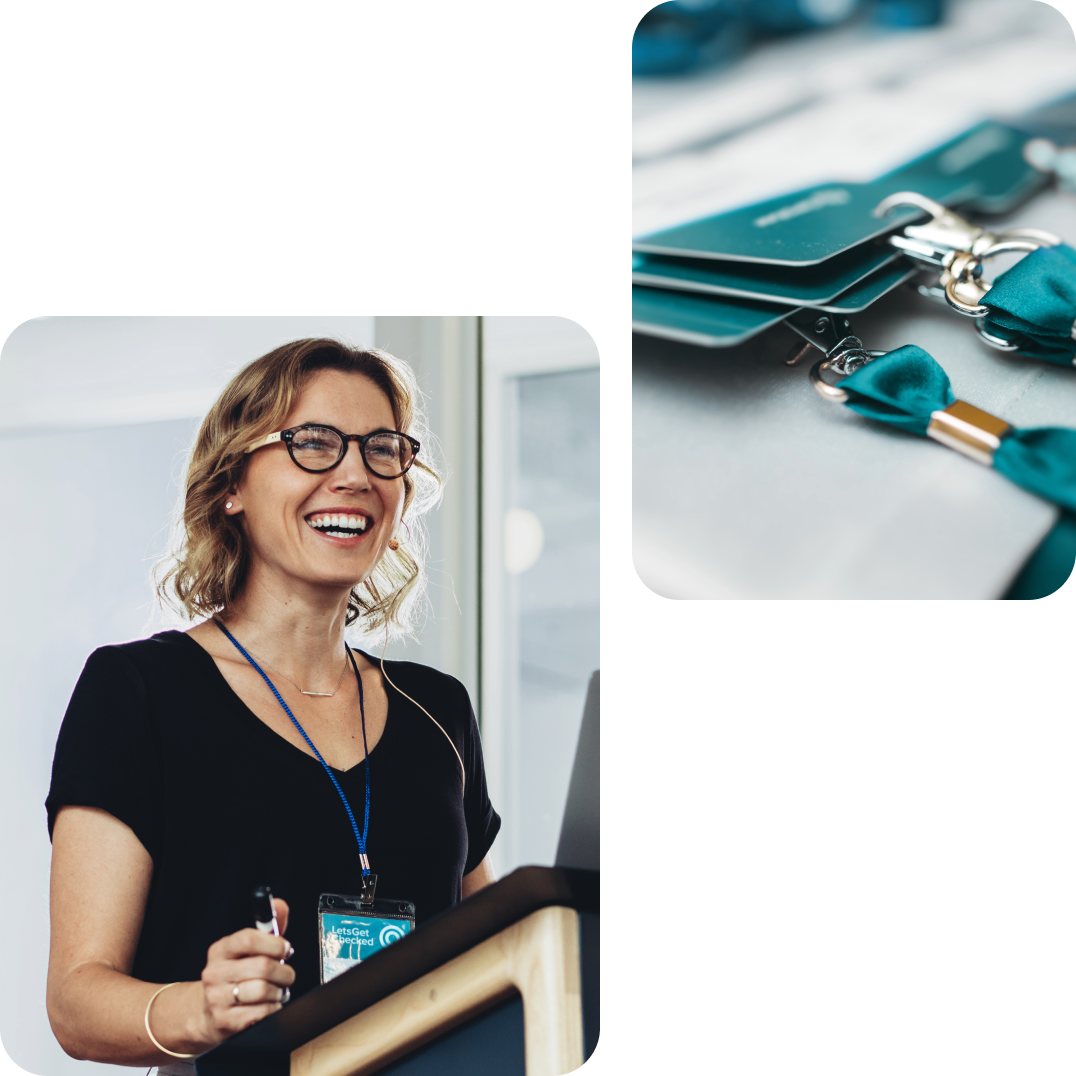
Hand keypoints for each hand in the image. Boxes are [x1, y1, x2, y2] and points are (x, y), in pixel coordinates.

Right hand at [198, 898, 295, 1040]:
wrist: (208, 1014)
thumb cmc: (236, 976)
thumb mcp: (248, 950)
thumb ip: (268, 927)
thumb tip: (281, 905)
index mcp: (220, 951)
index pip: (248, 939)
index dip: (274, 943)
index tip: (286, 949)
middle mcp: (215, 973)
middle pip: (261, 966)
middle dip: (284, 971)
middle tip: (286, 975)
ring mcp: (217, 999)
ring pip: (263, 990)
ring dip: (279, 991)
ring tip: (278, 990)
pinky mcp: (225, 1022)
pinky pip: (262, 1013)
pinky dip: (273, 1008)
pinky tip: (269, 1005)